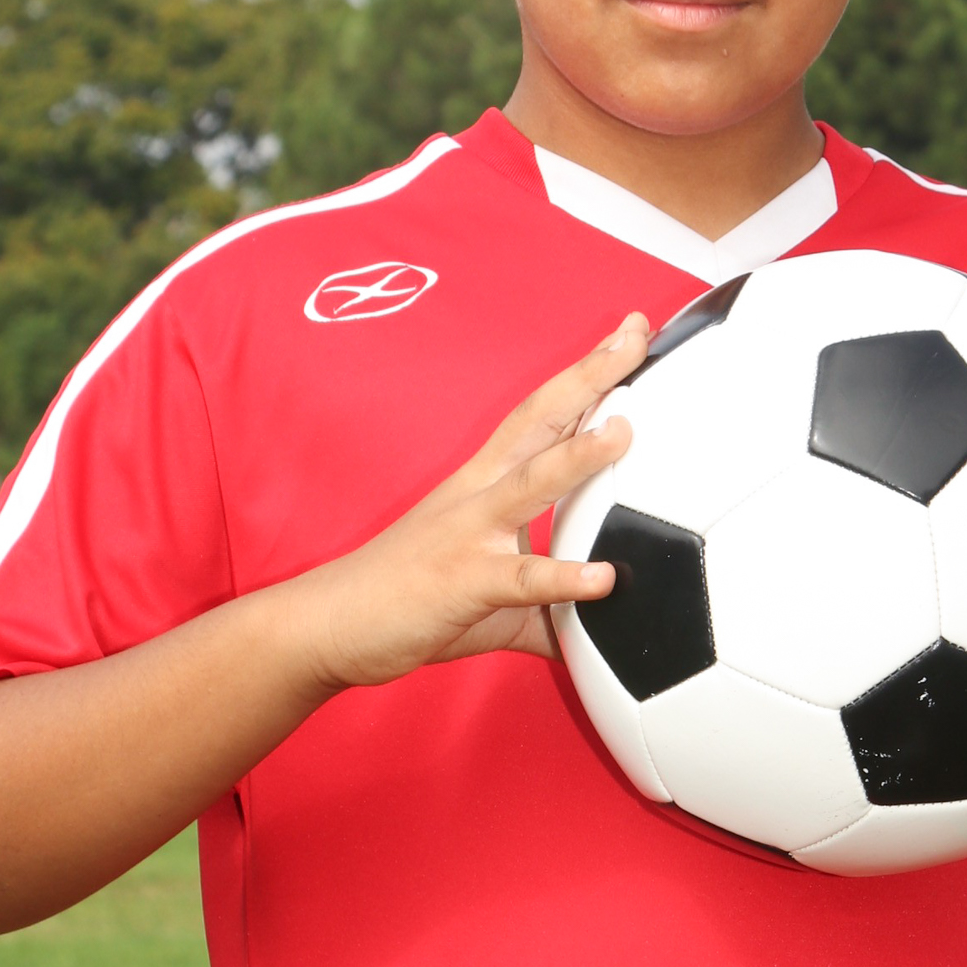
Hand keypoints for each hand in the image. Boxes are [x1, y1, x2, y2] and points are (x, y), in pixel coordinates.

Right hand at [280, 313, 651, 692]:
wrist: (331, 623)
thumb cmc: (410, 601)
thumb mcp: (494, 595)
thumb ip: (549, 607)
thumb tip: (595, 633)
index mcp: (486, 483)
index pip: (544, 414)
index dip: (586, 373)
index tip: (629, 333)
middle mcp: (479, 493)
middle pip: (540, 419)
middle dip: (589, 376)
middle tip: (635, 335)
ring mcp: (471, 534)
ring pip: (531, 483)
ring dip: (578, 455)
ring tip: (622, 431)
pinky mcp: (464, 582)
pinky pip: (521, 579)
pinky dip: (562, 576)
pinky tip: (601, 580)